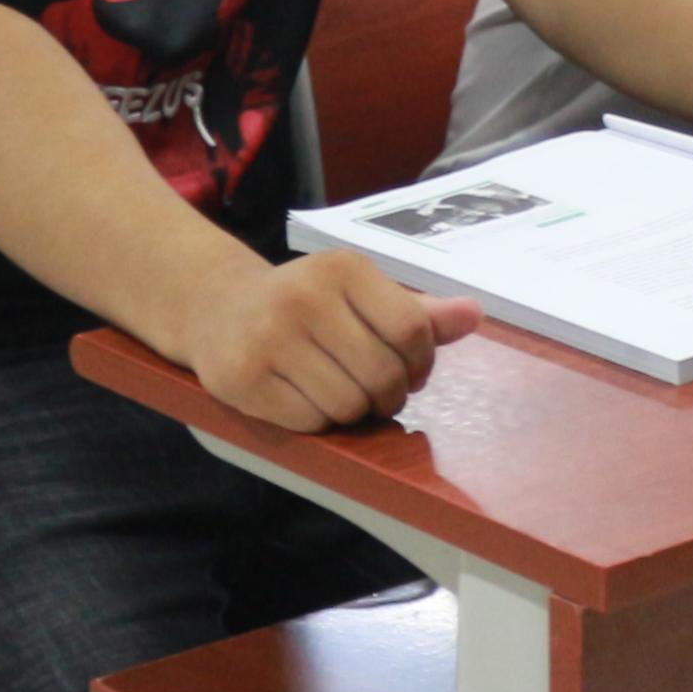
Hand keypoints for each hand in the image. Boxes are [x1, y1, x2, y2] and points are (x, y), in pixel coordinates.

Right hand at [181, 249, 475, 433]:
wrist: (217, 306)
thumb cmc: (305, 303)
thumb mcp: (360, 294)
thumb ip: (418, 311)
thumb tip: (475, 314)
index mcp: (342, 268)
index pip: (412, 331)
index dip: (422, 364)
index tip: (411, 371)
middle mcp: (304, 296)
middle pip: (382, 374)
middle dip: (390, 395)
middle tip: (377, 392)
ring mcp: (269, 338)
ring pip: (347, 405)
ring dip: (354, 412)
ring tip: (341, 393)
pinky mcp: (242, 378)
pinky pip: (309, 423)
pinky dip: (318, 422)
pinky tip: (306, 399)